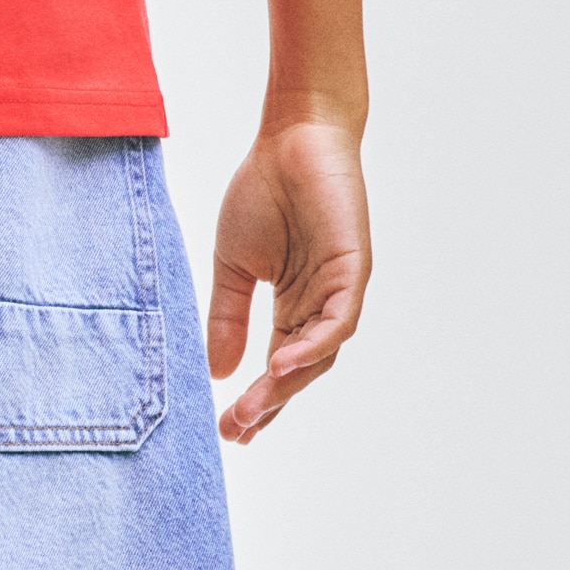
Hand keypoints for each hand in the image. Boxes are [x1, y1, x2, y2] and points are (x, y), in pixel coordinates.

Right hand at [205, 119, 370, 444]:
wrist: (291, 139)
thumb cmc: (264, 191)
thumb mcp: (232, 266)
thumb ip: (227, 317)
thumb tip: (217, 372)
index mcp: (292, 307)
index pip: (278, 365)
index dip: (257, 399)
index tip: (228, 430)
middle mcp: (319, 306)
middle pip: (298, 370)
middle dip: (268, 402)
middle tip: (235, 429)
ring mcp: (338, 291)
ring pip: (319, 354)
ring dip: (286, 383)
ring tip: (253, 408)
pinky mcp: (352, 271)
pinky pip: (338, 321)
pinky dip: (314, 346)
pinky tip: (283, 364)